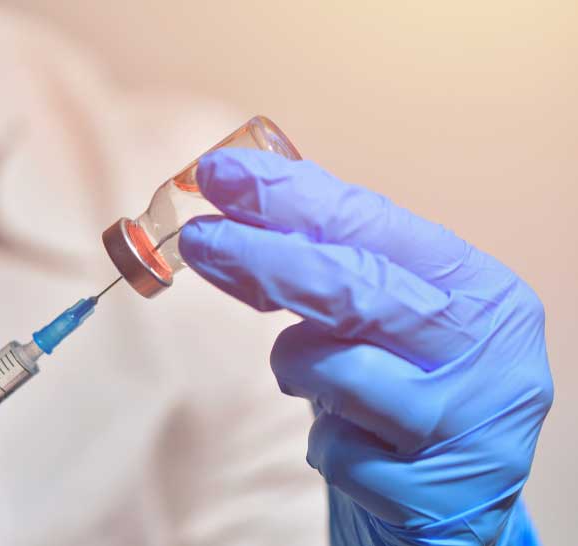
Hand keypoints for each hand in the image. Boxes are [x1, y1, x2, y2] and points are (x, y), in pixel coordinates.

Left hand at [179, 148, 550, 544]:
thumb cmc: (415, 382)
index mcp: (481, 289)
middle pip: (355, 290)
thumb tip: (241, 192)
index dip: (291, 197)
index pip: (374, 226)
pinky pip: (334, 451)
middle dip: (264, 258)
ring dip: (296, 365)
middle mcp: (487, 352)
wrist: (465, 490)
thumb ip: (340, 258)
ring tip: (307, 372)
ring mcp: (464, 426)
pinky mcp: (432, 493)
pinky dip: (324, 439)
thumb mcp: (397, 312)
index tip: (222, 176)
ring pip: (335, 371)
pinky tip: (349, 438)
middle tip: (201, 238)